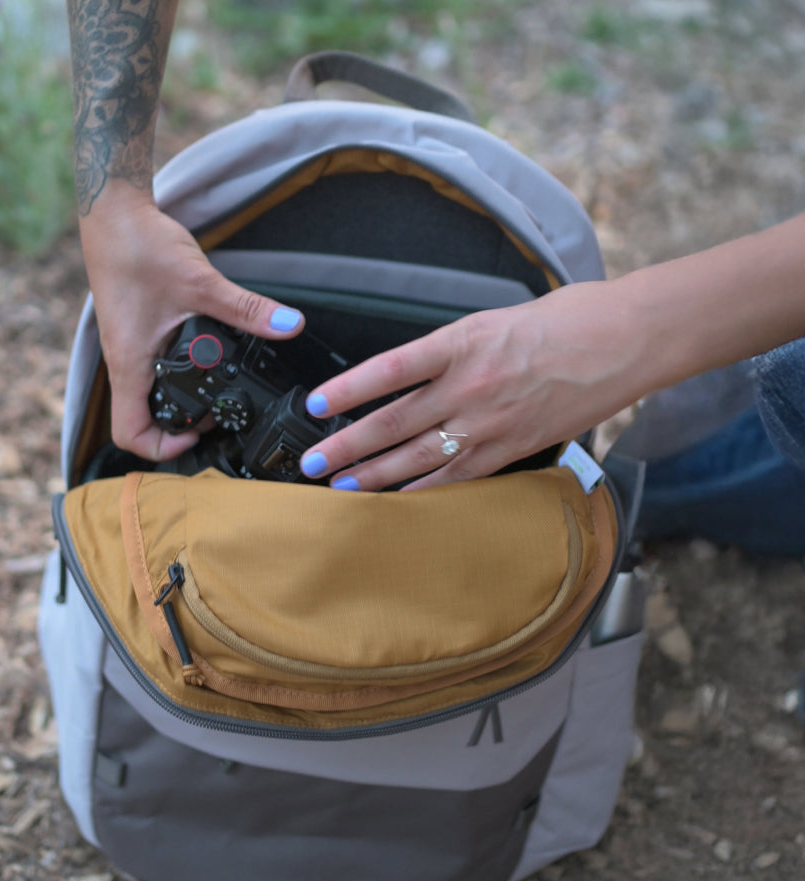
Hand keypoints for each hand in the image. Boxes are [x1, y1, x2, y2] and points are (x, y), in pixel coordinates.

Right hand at [78, 184, 303, 460]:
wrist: (112, 212)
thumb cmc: (139, 246)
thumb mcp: (201, 282)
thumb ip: (247, 309)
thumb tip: (289, 326)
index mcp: (129, 363)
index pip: (130, 434)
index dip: (162, 447)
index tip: (197, 433)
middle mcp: (124, 363)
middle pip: (142, 422)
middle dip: (178, 429)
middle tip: (218, 414)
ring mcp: (129, 349)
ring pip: (148, 398)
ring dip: (180, 404)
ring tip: (217, 392)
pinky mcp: (137, 333)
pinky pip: (152, 372)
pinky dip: (178, 376)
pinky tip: (208, 359)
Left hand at [298, 281, 655, 490]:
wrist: (626, 339)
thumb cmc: (566, 320)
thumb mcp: (493, 319)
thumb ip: (449, 350)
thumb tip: (412, 376)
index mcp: (462, 342)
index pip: (389, 369)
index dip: (347, 390)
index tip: (314, 404)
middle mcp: (471, 385)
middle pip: (395, 422)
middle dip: (348, 446)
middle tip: (314, 462)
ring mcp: (492, 422)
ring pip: (420, 456)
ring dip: (376, 475)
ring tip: (342, 487)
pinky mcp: (515, 447)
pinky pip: (460, 476)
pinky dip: (425, 490)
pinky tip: (398, 501)